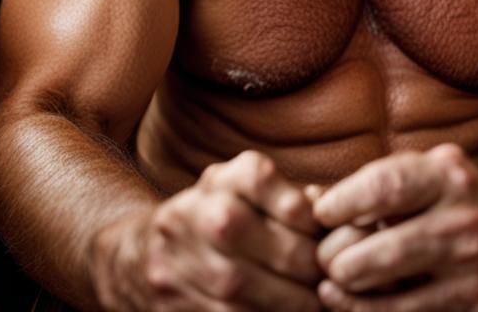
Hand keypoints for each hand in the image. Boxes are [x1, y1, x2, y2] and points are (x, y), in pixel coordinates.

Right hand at [90, 150, 322, 310]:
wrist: (141, 254)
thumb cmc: (219, 216)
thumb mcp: (249, 192)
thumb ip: (293, 198)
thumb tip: (336, 215)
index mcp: (223, 178)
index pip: (268, 185)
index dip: (304, 213)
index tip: (326, 235)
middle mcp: (197, 212)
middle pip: (259, 240)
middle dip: (304, 265)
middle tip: (331, 280)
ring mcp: (180, 259)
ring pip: (242, 286)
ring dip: (288, 301)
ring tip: (316, 304)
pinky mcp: (174, 302)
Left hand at [313, 143, 477, 310]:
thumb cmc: (467, 206)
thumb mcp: (436, 175)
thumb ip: (382, 181)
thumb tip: (310, 199)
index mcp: (450, 176)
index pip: (384, 185)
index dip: (342, 201)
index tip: (320, 212)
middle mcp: (466, 220)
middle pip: (383, 249)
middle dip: (338, 258)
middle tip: (321, 259)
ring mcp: (474, 272)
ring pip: (394, 297)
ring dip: (351, 296)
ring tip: (330, 286)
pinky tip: (354, 308)